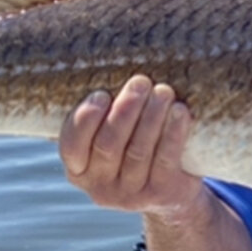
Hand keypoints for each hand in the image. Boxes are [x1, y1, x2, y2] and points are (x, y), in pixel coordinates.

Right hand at [59, 75, 204, 215]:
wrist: (170, 190)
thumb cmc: (133, 144)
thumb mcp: (112, 134)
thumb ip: (104, 111)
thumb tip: (110, 55)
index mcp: (78, 169)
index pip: (72, 145)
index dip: (85, 119)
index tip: (101, 94)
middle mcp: (99, 187)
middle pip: (108, 145)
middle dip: (126, 110)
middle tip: (141, 81)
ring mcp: (129, 195)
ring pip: (138, 152)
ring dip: (152, 116)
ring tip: (163, 91)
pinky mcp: (159, 194)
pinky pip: (166, 160)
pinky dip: (173, 133)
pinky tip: (180, 111)